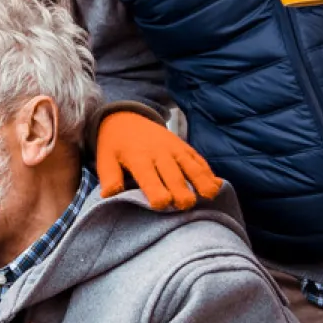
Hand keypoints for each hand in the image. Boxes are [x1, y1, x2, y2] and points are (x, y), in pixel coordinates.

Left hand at [95, 110, 221, 211]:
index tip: (162, 204)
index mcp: (138, 157)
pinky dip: (208, 171)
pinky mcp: (184, 147)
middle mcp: (159, 152)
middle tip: (187, 205)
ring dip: (202, 180)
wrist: (127, 117)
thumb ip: (109, 176)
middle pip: (173, 174)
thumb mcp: (105, 158)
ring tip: (210, 195)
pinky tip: (217, 184)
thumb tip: (109, 194)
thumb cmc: (115, 145)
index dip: (155, 190)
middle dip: (181, 189)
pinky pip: (198, 159)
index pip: (148, 176)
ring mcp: (174, 148)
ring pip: (191, 165)